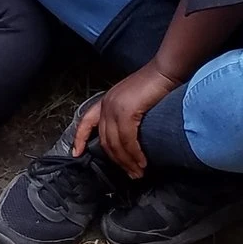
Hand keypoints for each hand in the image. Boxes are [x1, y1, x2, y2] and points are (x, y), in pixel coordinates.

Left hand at [73, 61, 180, 177]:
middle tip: (130, 174)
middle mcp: (107, 105)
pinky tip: (141, 162)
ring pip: (116, 144)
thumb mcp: (135, 100)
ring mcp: (115, 108)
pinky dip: (134, 154)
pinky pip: (127, 140)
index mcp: (107, 101)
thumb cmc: (156, 84)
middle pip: (105, 141)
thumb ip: (128, 115)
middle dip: (117, 161)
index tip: (76, 153)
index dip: (80, 138)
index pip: (86, 121)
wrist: (165, 69)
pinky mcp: (126, 111)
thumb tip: (131, 137)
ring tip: (138, 172)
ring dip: (127, 162)